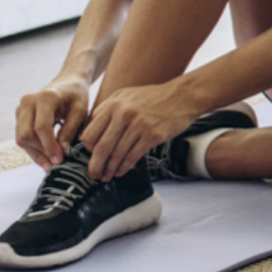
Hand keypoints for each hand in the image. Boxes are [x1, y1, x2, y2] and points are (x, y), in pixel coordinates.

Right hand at [15, 75, 91, 169]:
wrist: (67, 83)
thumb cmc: (76, 95)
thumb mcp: (81, 110)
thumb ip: (71, 129)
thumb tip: (61, 150)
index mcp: (45, 97)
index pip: (41, 127)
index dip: (49, 146)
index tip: (59, 159)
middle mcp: (28, 101)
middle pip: (26, 134)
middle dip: (40, 151)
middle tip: (56, 163)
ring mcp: (21, 108)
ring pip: (21, 138)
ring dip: (35, 153)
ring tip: (50, 164)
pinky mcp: (19, 116)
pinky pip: (21, 136)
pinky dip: (32, 148)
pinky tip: (45, 157)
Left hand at [78, 80, 204, 181]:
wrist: (183, 96)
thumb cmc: (154, 97)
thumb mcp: (126, 95)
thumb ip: (108, 109)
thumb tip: (91, 129)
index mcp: (113, 104)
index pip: (90, 133)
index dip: (88, 149)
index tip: (91, 156)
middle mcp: (123, 114)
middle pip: (101, 147)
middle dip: (95, 165)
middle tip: (93, 174)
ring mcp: (139, 125)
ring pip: (117, 154)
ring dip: (110, 169)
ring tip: (107, 176)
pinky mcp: (153, 135)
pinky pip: (133, 156)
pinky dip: (124, 167)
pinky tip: (121, 171)